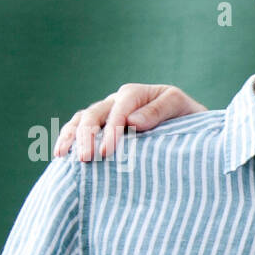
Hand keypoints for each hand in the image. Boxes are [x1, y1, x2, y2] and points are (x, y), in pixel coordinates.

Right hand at [54, 84, 205, 160]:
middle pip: (94, 114)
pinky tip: (61, 155)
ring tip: (64, 156)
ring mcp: (108, 112)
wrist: (193, 124)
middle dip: (88, 136)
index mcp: (136, 94)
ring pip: (82, 119)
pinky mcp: (103, 126)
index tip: (107, 152)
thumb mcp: (182, 109)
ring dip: (72, 137)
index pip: (119, 111)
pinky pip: (79, 128)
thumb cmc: (189, 117)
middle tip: (85, 159)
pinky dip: (68, 138)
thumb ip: (159, 112)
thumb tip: (131, 122)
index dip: (111, 131)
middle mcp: (117, 101)